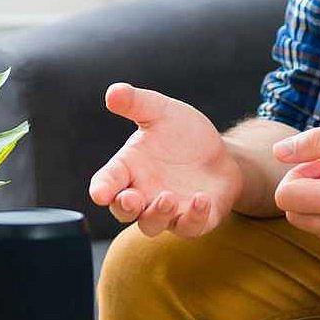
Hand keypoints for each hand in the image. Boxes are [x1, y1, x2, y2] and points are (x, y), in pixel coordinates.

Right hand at [88, 83, 240, 238]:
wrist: (219, 153)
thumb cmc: (182, 134)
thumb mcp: (160, 112)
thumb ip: (136, 103)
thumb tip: (113, 92)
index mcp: (128, 169)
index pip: (106, 183)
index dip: (102, 189)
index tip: (100, 193)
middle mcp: (143, 194)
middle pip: (124, 211)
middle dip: (125, 207)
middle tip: (131, 198)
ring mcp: (168, 211)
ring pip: (152, 225)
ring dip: (158, 214)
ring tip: (169, 198)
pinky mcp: (194, 221)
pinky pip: (189, 227)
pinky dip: (194, 217)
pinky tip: (201, 199)